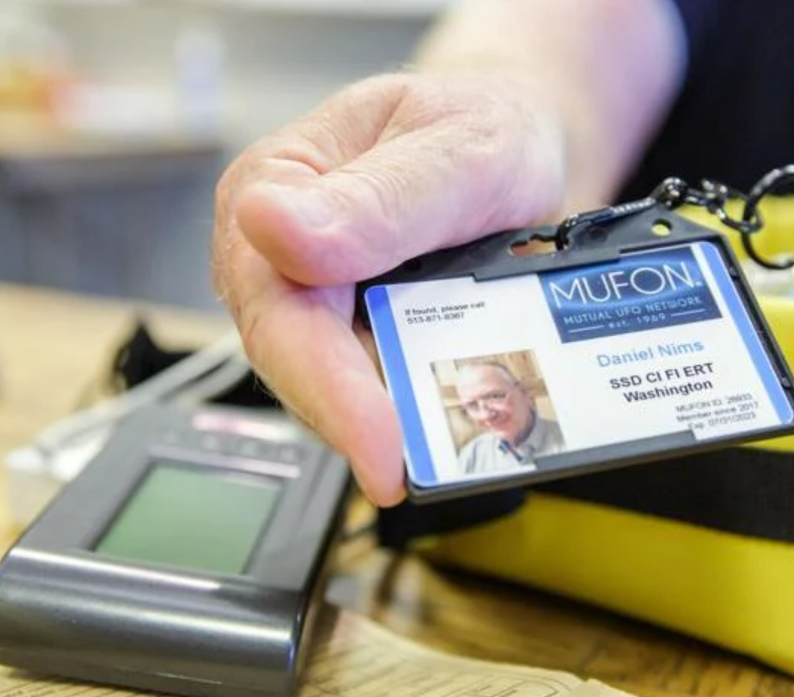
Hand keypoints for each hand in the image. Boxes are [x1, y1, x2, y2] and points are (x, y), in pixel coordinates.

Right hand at [212, 72, 566, 504]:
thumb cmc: (485, 127)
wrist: (522, 138)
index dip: (326, 386)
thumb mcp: (458, 148)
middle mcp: (282, 253)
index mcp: (278, 187)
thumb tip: (270, 226)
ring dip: (388, 419)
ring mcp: (318, 299)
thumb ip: (378, 196)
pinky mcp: (357, 334)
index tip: (378, 443)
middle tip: (418, 472)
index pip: (279, 305)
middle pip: (295, 361)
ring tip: (451, 444)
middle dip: (355, 421)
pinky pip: (373, 387)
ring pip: (331, 387)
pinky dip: (413, 407)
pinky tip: (450, 416)